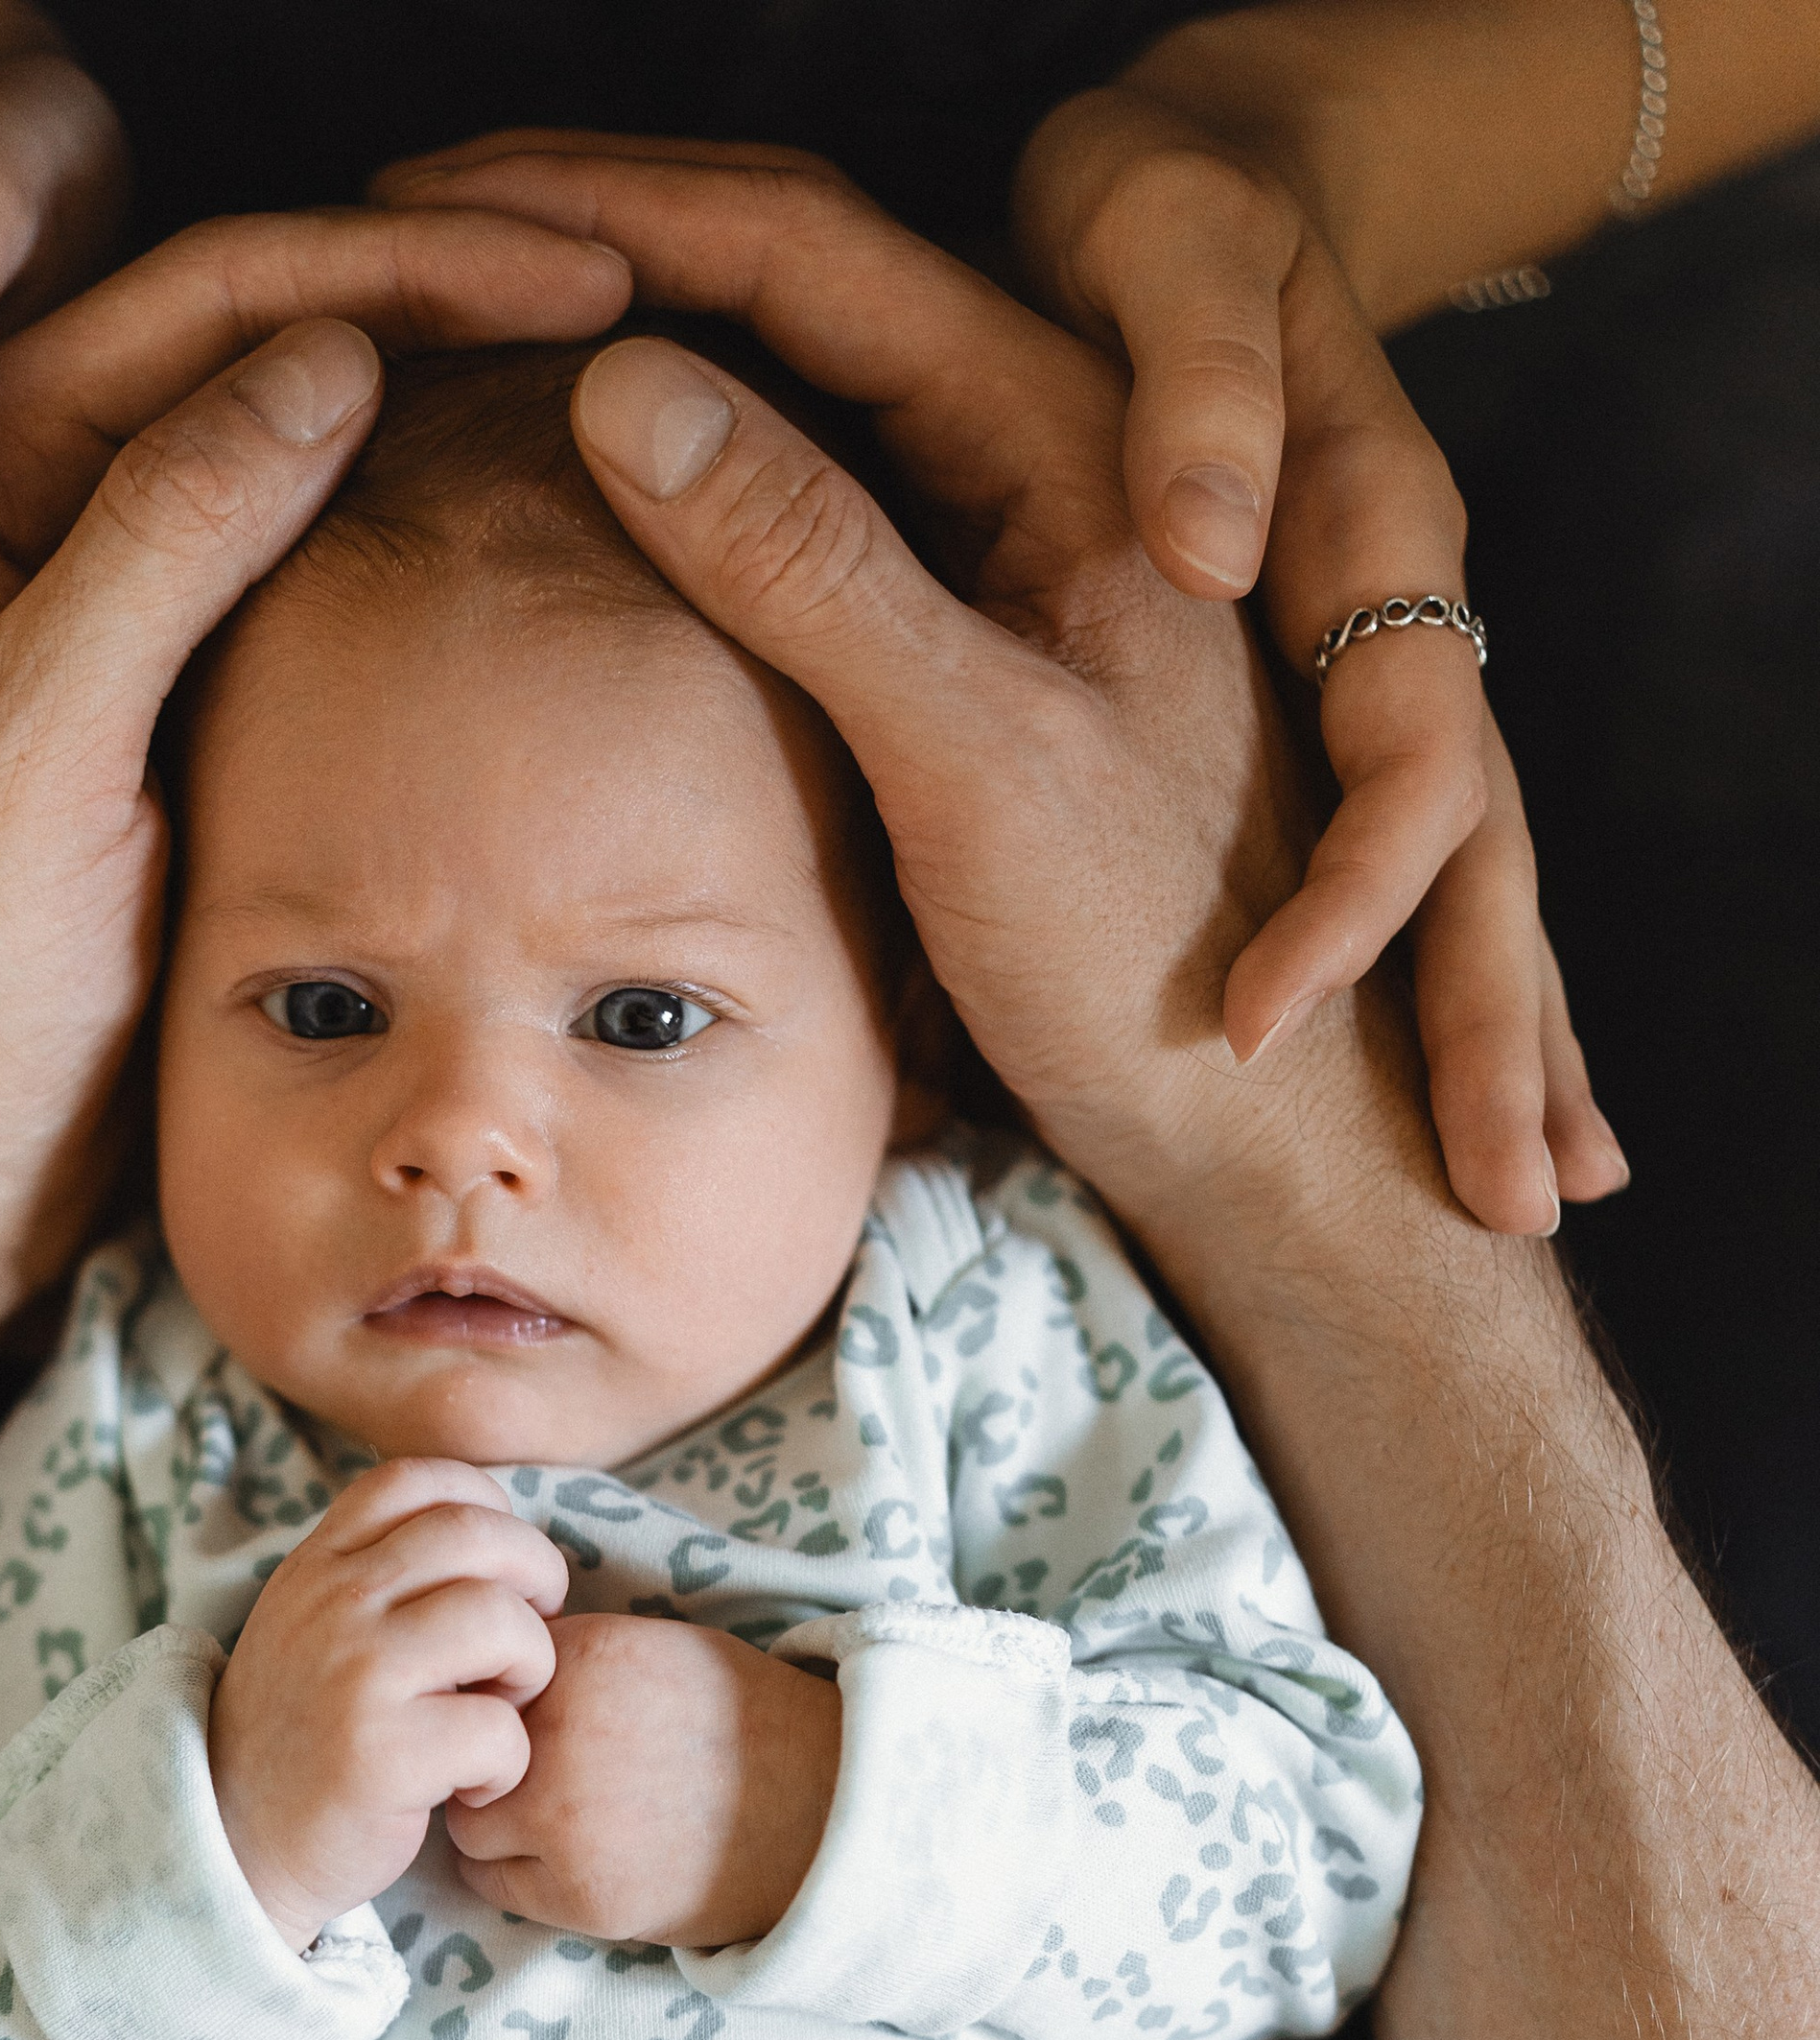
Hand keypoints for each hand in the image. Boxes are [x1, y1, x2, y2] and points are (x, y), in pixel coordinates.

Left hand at [0, 207, 625, 1343]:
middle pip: (250, 340)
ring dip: (430, 402)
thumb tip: (328, 350)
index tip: (569, 268)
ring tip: (595, 384)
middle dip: (433, 301)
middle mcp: (16, 514)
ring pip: (282, 445)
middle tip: (620, 288)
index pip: (195, 299)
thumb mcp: (42, 749)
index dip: (389, 265)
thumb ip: (159, 542)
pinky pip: (293, 571)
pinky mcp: (157, 712)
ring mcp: (94, 609)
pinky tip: (518, 534)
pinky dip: (403, 532)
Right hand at [210, 1465, 569, 1951]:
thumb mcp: (314, 1625)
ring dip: (531, 1670)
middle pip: (480, 1537)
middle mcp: (333, 1604)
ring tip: (501, 1712)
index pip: (419, 1479)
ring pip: (504, 1623)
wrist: (237, 1845)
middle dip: (537, 1581)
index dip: (488, 1509)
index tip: (500, 1570)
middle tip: (527, 1641)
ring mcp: (356, 1675)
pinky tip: (473, 1785)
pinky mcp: (382, 1755)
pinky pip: (500, 1729)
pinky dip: (509, 1764)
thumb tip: (494, 1533)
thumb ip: (378, 1572)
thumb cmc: (305, 1735)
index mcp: (317, 1565)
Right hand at [377, 132, 1604, 1240]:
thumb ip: (813, 571)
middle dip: (599, 227)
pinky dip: (679, 458)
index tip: (433, 199)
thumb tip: (620, 380)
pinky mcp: (966, 636)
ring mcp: (1001, 540)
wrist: (1265, 1123)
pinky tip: (576, 468)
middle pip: (789, 274)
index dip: (610, 203)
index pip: (806, 247)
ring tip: (460, 308)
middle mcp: (1039, 450)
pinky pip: (802, 494)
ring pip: (789, 374)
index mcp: (1065, 435)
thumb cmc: (1158, 965)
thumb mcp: (975, 763)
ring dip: (632, 325)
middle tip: (407, 222)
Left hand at [448, 1615, 839, 1949]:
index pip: (480, 1673)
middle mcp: (561, 1732)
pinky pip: (490, 1882)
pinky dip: (513, 1876)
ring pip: (463, 1819)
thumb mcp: (656, 1651)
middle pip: (460, 1745)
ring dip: (493, 1821)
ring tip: (551, 1826)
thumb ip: (569, 1660)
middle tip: (534, 1780)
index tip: (526, 1723)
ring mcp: (564, 1817)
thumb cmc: (746, 1727)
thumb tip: (484, 1676)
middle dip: (485, 1763)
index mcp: (582, 1656)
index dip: (498, 1701)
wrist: (828, 1812)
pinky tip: (564, 1864)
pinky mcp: (579, 1893)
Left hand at [1010, 82, 1625, 1229]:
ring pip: (1485, 884)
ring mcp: (1401, 675)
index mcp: (1376, 543)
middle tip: (1513, 1203)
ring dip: (1520, 1041)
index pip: (1400, 759)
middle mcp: (1416, 626)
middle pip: (1485, 860)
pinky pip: (1442, 874)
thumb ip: (1148, 404)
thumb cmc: (1160, 228)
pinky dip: (1482, 991)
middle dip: (1504, 1036)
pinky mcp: (1357, 709)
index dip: (1349, 900)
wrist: (1208, 187)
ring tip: (1539, 1193)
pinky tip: (1515, 1108)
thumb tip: (1165, 533)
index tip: (1258, 1021)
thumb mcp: (1154, 253)